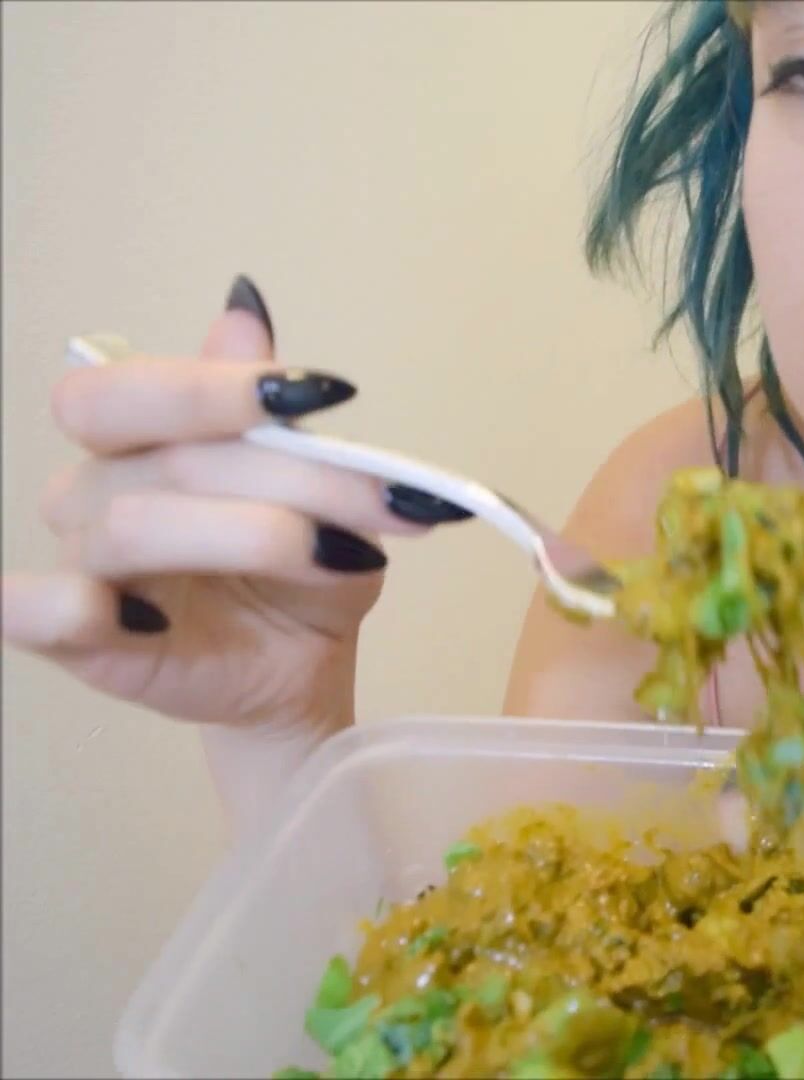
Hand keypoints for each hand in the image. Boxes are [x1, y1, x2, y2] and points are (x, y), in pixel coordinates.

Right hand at [1, 276, 471, 739]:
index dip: (217, 385)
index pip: (136, 386)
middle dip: (281, 468)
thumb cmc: (303, 570)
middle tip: (378, 494)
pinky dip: (81, 608)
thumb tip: (243, 311)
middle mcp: (94, 488)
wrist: (306, 665)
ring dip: (259, 535)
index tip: (329, 393)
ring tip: (349, 557)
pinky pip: (30, 609)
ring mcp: (79, 562)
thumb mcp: (323, 491)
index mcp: (141, 436)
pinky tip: (152, 620)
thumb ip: (276, 415)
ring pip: (135, 525)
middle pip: (159, 452)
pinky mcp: (70, 638)